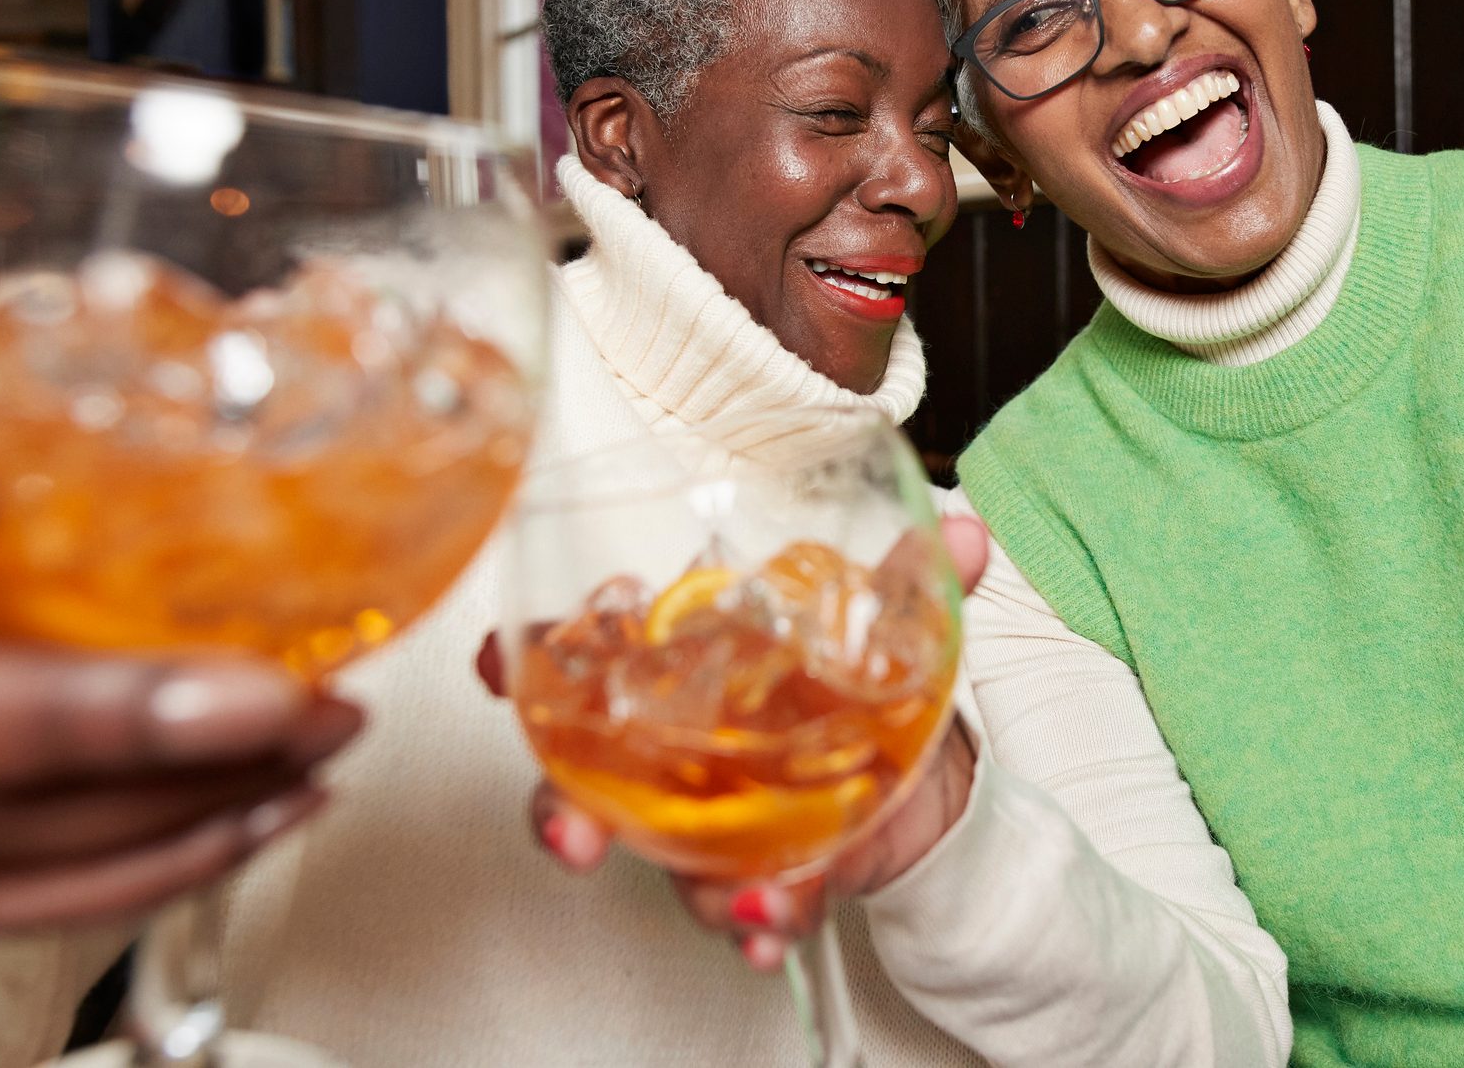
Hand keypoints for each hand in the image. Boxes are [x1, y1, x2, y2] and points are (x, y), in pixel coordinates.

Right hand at [0, 450, 361, 940]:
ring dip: (190, 826)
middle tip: (323, 714)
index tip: (262, 697)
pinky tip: (248, 817)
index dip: (113, 719)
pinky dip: (146, 867)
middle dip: (193, 771)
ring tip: (311, 760)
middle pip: (15, 814)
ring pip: (28, 870)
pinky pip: (21, 893)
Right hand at [478, 512, 991, 970]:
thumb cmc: (856, 680)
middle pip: (583, 774)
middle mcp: (672, 740)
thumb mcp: (887, 623)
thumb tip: (964, 534)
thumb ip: (917, 584)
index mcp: (688, 659)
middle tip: (575, 839)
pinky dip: (755, 919)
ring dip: (692, 884)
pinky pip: (731, 902)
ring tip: (753, 895)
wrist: (911, 772)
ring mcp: (700, 812)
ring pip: (657, 855)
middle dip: (565, 811)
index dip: (528, 661)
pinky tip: (776, 929)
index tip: (498, 668)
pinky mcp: (745, 867)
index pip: (584, 651)